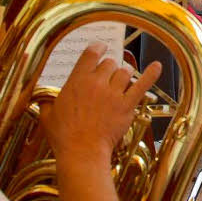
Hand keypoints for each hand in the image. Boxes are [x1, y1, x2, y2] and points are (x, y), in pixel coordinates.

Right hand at [41, 43, 161, 159]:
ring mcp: (113, 93)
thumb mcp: (47, 117)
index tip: (101, 48)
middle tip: (107, 77)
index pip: (91, 53)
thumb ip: (47, 103)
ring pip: (125, 72)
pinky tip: (157, 66)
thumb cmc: (64, 136)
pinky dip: (151, 74)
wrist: (82, 152)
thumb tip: (44, 100)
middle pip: (110, 63)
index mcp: (77, 81)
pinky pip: (142, 85)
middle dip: (109, 68)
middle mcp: (97, 83)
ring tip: (121, 80)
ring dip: (123, 74)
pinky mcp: (126, 106)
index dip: (98, 48)